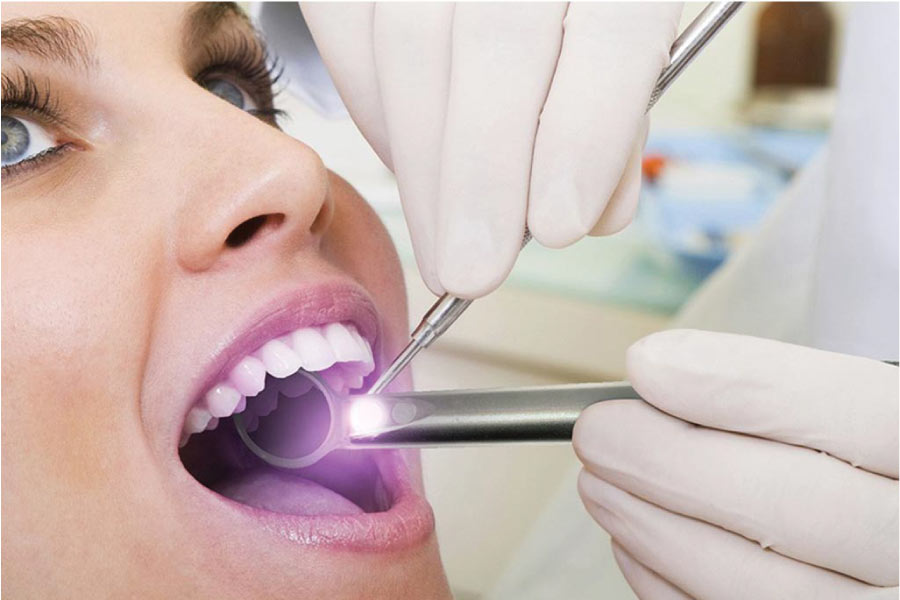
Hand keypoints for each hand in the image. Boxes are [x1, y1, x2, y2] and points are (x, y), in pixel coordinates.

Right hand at [300, 3, 681, 297]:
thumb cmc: (580, 4)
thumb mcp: (632, 34)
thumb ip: (615, 119)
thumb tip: (587, 216)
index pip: (613, 30)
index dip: (587, 134)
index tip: (560, 228)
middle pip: (497, 40)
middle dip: (482, 173)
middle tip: (473, 271)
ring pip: (408, 42)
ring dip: (423, 167)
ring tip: (442, 248)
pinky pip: (350, 30)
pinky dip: (375, 114)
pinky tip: (410, 169)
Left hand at [574, 329, 898, 598]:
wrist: (882, 536)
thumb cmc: (854, 464)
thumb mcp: (848, 412)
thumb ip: (779, 393)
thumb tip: (656, 372)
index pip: (860, 412)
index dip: (743, 385)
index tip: (647, 364)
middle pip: (800, 506)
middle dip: (672, 464)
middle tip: (599, 433)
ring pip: (763, 586)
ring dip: (656, 529)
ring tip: (600, 484)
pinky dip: (670, 585)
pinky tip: (635, 543)